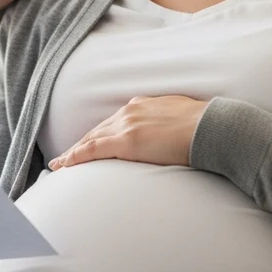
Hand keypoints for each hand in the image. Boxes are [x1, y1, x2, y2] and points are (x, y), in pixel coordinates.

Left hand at [48, 95, 207, 169]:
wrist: (212, 127)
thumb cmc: (204, 126)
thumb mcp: (181, 118)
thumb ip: (168, 125)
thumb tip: (170, 135)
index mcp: (143, 106)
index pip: (114, 123)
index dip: (98, 134)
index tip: (89, 143)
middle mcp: (130, 112)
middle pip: (98, 130)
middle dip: (81, 143)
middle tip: (65, 156)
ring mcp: (127, 125)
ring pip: (91, 139)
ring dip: (74, 151)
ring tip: (60, 164)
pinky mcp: (127, 141)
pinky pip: (93, 150)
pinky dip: (76, 156)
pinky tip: (64, 165)